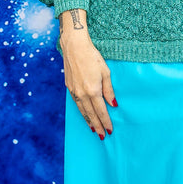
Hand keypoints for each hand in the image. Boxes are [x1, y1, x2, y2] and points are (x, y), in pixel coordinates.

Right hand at [59, 9, 117, 139]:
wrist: (74, 47)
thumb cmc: (92, 57)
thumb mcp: (106, 72)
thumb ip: (109, 90)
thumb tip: (113, 104)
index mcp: (93, 90)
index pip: (101, 111)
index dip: (106, 121)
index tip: (110, 130)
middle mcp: (82, 93)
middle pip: (91, 114)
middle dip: (97, 126)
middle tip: (102, 136)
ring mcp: (74, 91)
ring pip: (82, 111)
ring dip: (88, 121)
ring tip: (94, 129)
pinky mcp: (69, 87)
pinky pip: (76, 104)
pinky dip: (81, 112)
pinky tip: (84, 114)